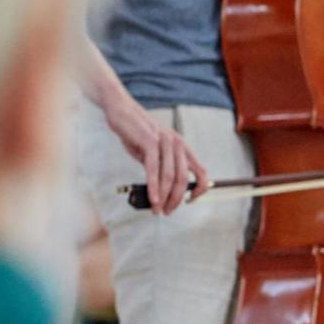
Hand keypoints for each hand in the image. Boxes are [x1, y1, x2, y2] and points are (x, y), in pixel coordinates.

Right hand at [102, 99, 209, 215]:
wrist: (122, 112)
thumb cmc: (137, 134)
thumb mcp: (154, 153)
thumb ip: (161, 169)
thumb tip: (161, 193)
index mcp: (183, 148)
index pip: (201, 172)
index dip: (201, 189)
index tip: (191, 201)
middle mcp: (178, 144)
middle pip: (184, 178)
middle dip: (176, 199)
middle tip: (167, 211)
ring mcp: (165, 142)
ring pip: (169, 176)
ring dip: (164, 197)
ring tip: (157, 209)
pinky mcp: (150, 141)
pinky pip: (154, 169)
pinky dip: (154, 186)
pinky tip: (153, 198)